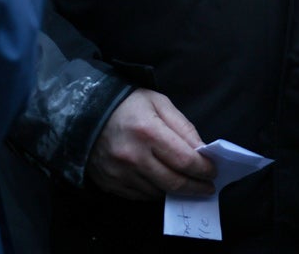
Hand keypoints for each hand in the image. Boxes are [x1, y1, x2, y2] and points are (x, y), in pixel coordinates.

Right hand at [86, 89, 216, 199]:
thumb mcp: (159, 103)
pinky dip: (155, 191)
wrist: (85, 112)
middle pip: (174, 182)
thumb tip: (202, 151)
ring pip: (158, 192)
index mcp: (148, 131)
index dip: (204, 169)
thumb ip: (183, 127)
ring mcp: (120, 173)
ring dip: (175, 190)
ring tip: (185, 183)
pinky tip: (161, 183)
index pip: (184, 160)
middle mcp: (133, 156)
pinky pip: (140, 196)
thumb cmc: (127, 104)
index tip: (213, 171)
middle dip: (196, 187)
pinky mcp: (110, 183)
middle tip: (207, 188)